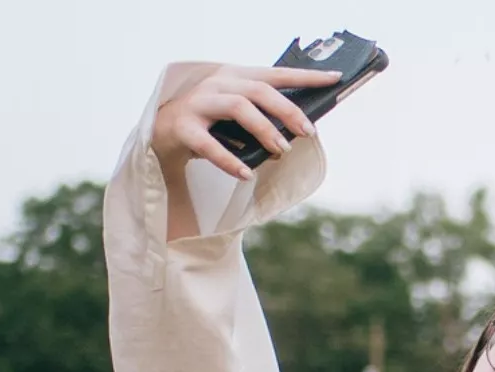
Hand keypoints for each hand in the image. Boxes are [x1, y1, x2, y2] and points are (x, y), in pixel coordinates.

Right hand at [151, 64, 343, 180]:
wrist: (160, 136)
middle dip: (288, 110)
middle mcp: (217, 84)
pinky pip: (209, 145)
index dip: (306, 76)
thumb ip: (263, 115)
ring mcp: (198, 103)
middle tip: (308, 132)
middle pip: (259, 90)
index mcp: (234, 76)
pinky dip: (231, 161)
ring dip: (265, 129)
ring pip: (238, 106)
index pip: (275, 73)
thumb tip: (301, 130)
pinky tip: (247, 174)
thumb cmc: (209, 124)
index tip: (334, 79)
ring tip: (282, 151)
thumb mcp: (237, 114)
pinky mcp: (182, 128)